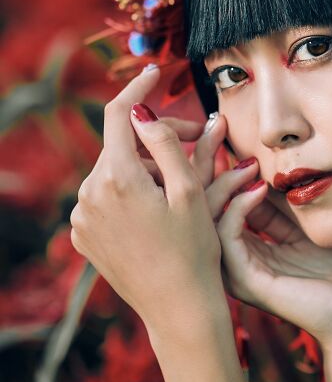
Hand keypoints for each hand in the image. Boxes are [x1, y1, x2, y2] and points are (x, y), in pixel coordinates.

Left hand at [69, 66, 226, 339]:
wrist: (178, 308)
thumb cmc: (194, 250)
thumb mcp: (191, 192)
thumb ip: (166, 144)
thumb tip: (141, 112)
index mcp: (117, 179)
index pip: (118, 115)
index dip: (137, 89)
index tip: (154, 73)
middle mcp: (89, 195)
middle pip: (121, 145)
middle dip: (155, 138)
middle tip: (199, 141)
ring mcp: (81, 217)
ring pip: (114, 171)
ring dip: (145, 168)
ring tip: (182, 187)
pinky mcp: (83, 235)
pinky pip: (105, 197)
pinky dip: (130, 192)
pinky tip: (158, 211)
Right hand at [175, 110, 331, 354]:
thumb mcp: (299, 228)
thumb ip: (274, 205)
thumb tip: (254, 163)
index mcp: (238, 249)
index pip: (209, 199)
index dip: (209, 162)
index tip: (217, 127)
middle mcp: (229, 261)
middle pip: (197, 206)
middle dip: (201, 163)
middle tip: (213, 127)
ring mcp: (235, 273)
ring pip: (205, 220)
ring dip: (220, 183)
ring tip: (240, 158)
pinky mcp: (249, 282)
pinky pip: (229, 237)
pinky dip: (239, 208)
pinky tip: (259, 187)